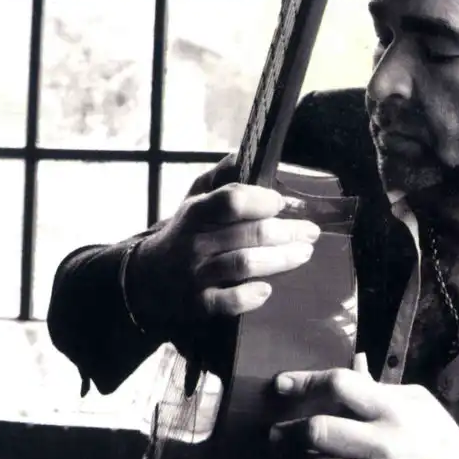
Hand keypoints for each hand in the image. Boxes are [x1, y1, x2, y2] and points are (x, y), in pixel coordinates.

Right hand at [127, 155, 320, 330]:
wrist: (147, 278)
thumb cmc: (184, 232)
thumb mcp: (195, 199)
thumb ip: (220, 177)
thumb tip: (244, 154)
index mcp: (197, 211)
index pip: (232, 201)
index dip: (262, 200)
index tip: (281, 202)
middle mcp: (195, 242)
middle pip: (248, 233)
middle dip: (287, 232)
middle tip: (311, 232)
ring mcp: (196, 274)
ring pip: (244, 264)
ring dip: (280, 259)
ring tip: (304, 253)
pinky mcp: (199, 304)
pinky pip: (228, 302)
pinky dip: (249, 296)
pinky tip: (266, 289)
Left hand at [269, 365, 458, 458]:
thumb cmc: (440, 440)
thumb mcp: (416, 402)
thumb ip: (379, 388)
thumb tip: (352, 365)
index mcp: (393, 410)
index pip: (340, 385)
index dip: (305, 381)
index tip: (281, 385)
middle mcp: (384, 444)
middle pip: (319, 430)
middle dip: (291, 431)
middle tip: (277, 433)